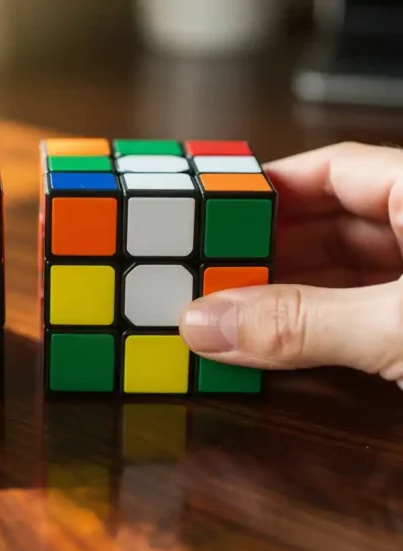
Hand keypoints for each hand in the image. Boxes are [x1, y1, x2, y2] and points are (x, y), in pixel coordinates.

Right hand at [179, 142, 402, 385]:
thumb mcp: (399, 327)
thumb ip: (304, 323)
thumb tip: (211, 324)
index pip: (333, 168)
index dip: (268, 186)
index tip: (210, 209)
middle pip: (331, 226)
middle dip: (266, 252)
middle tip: (207, 272)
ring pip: (343, 276)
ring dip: (285, 297)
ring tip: (227, 312)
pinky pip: (359, 318)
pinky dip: (317, 331)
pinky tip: (274, 343)